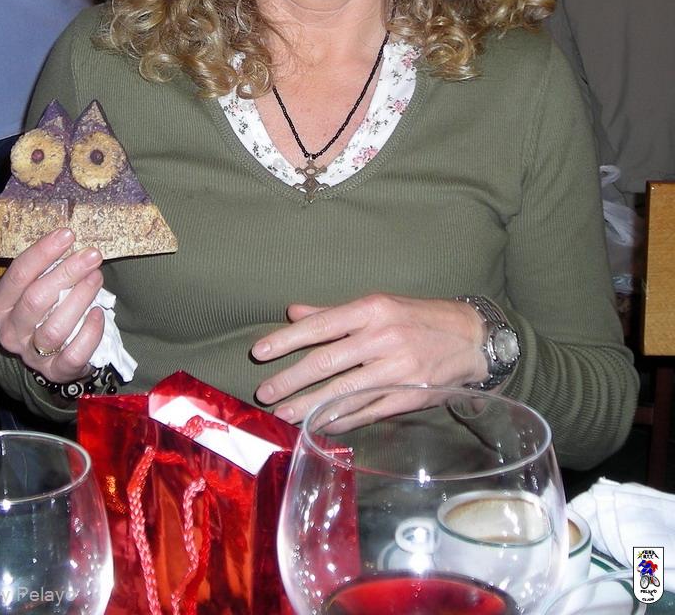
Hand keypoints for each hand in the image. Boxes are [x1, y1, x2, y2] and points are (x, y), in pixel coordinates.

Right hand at [0, 228, 105, 383]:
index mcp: (0, 305)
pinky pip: (73, 355)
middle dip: (67, 272)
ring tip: (97, 278)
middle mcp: (11, 331)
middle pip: (36, 299)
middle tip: (92, 255)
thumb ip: (46, 270)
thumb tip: (70, 240)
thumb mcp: (36, 287)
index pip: (17, 275)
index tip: (67, 234)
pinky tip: (98, 313)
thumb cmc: (45, 309)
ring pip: (54, 328)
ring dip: (80, 299)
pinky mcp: (55, 371)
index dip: (42, 252)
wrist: (49, 353)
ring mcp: (31, 355)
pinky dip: (89, 333)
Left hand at [252, 294, 487, 423]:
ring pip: (344, 392)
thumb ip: (333, 313)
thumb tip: (293, 312)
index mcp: (373, 310)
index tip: (260, 353)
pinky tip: (319, 426)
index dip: (287, 340)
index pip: (320, 326)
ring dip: (309, 407)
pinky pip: (367, 412)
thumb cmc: (417, 318)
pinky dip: (341, 421)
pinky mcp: (409, 396)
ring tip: (284, 416)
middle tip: (265, 393)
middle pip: (327, 362)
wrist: (471, 337)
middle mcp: (384, 338)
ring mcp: (398, 369)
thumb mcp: (378, 305)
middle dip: (290, 380)